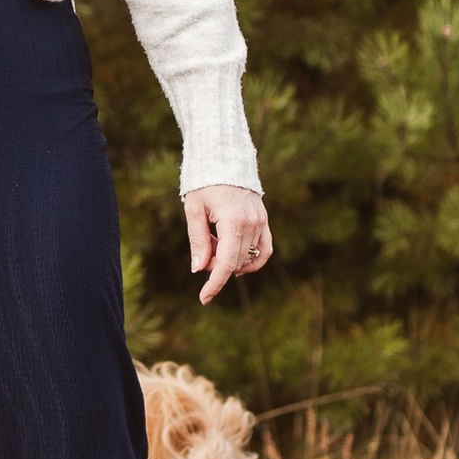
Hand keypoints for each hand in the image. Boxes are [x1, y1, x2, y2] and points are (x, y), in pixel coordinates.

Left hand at [186, 183, 272, 305]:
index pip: (225, 263)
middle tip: (202, 251)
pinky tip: (236, 261)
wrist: (225, 159)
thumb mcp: (194, 209)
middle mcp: (252, 224)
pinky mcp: (264, 221)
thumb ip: (198, 240)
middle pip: (235, 262)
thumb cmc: (204, 183)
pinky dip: (252, 260)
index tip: (203, 299)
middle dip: (215, 266)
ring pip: (247, 258)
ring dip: (229, 260)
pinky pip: (265, 250)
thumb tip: (200, 270)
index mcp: (233, 221)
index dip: (214, 284)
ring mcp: (261, 222)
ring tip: (214, 244)